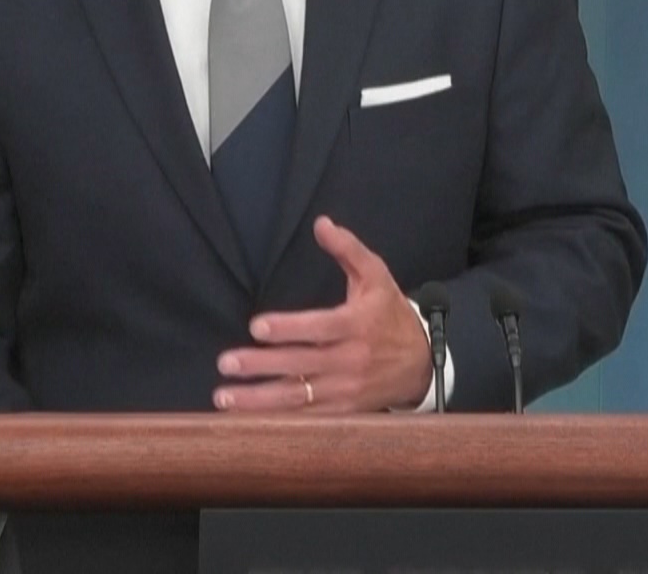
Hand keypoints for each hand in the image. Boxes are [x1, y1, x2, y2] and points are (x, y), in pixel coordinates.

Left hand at [213, 216, 433, 411]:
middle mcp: (350, 361)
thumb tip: (321, 223)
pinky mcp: (344, 413)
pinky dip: (276, 423)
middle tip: (226, 363)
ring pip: (298, 399)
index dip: (288, 329)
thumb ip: (348, 249)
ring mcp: (346, 391)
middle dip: (261, 366)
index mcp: (357, 325)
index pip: (319, 328)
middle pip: (300, 366)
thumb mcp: (377, 276)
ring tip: (224, 397)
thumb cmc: (390, 314)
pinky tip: (246, 420)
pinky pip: (306, 421)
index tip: (257, 327)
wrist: (423, 363)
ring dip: (259, 401)